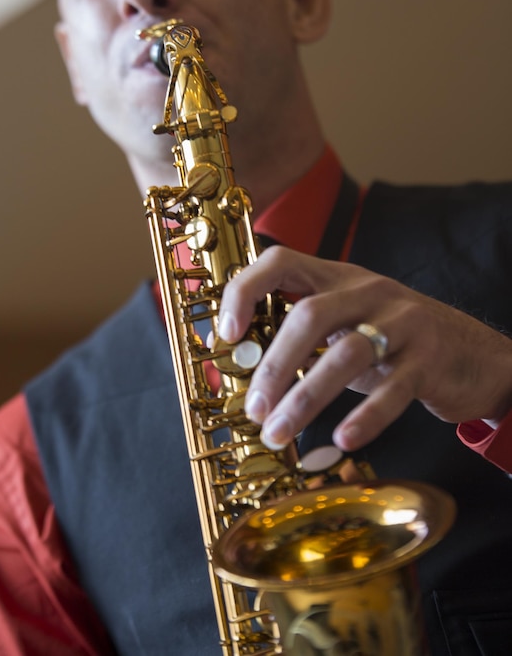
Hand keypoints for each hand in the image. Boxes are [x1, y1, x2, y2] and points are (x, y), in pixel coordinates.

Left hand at [218, 246, 511, 451]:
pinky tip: (342, 439)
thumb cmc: (393, 342)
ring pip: (345, 354)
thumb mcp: (347, 325)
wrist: (473, 353)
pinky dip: (365, 417)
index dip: (246, 290)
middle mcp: (368, 291)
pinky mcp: (430, 358)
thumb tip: (245, 372)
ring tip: (279, 431)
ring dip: (305, 398)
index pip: (281, 261)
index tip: (227, 333)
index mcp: (337, 278)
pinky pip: (394, 389)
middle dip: (273, 365)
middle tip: (254, 409)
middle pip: (309, 315)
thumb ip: (303, 338)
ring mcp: (402, 322)